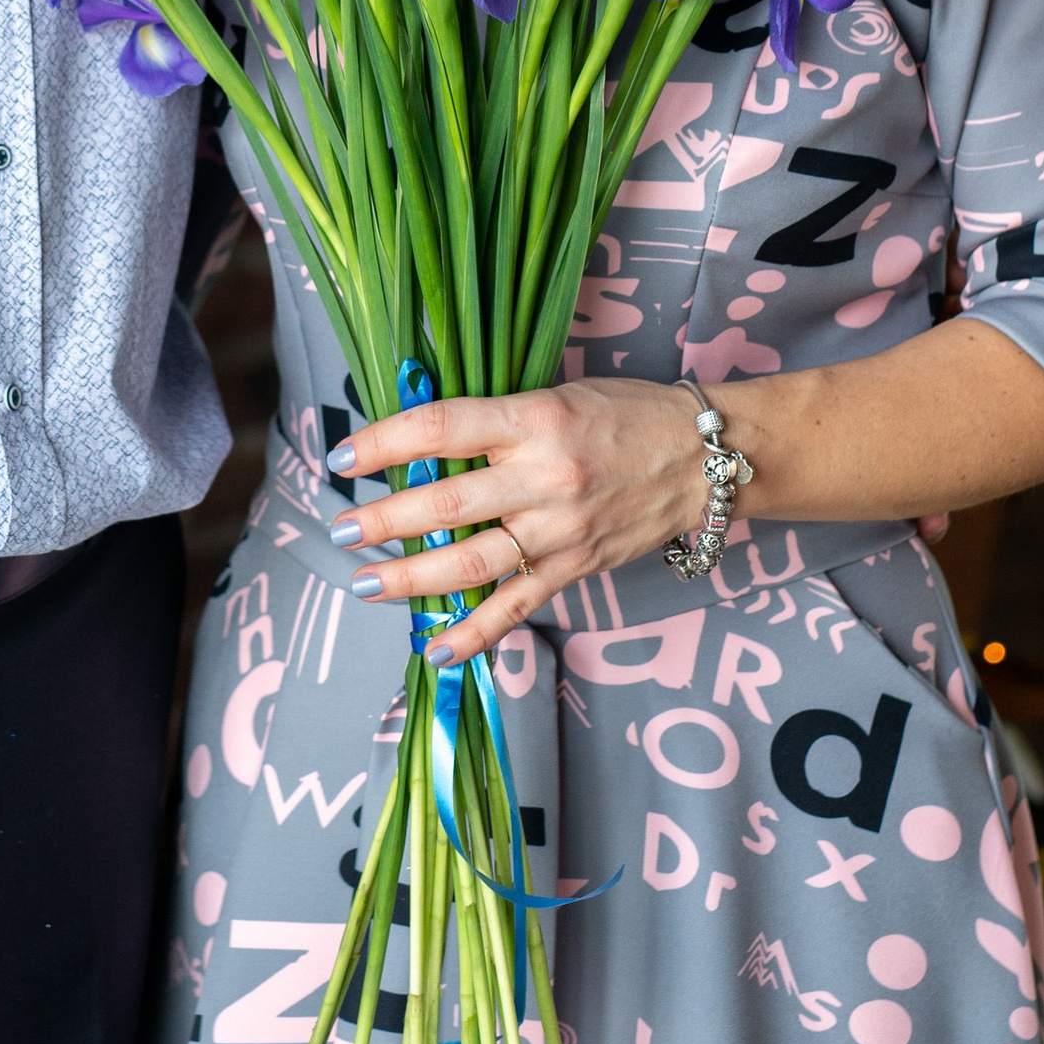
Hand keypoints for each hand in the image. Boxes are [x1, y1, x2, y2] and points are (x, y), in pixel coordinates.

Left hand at [326, 377, 711, 664]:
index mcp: (533, 419)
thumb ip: (494, 421)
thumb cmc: (626, 414)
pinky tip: (436, 648)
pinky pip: (516, 606)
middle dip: (382, 521)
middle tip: (339, 530)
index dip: (384, 443)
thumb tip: (421, 444)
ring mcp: (560, 529)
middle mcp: (543, 476)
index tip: (344, 456)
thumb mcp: (556, 395)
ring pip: (471, 564)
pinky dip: (474, 634)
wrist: (704, 457)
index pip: (440, 430)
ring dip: (410, 579)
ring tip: (365, 583)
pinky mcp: (577, 567)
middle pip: (445, 505)